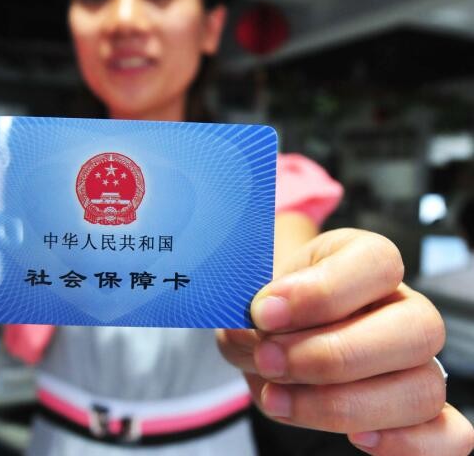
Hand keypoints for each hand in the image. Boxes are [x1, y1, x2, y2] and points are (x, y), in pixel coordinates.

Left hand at [217, 228, 473, 455]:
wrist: (272, 334)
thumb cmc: (269, 312)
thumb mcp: (250, 303)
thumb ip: (251, 317)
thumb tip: (255, 337)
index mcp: (366, 262)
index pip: (379, 264)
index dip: (321, 292)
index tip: (263, 311)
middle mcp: (404, 309)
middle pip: (417, 330)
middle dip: (332, 356)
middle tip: (269, 359)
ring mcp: (418, 362)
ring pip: (423, 388)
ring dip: (344, 404)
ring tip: (279, 399)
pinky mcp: (421, 412)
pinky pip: (450, 436)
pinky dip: (408, 444)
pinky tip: (355, 439)